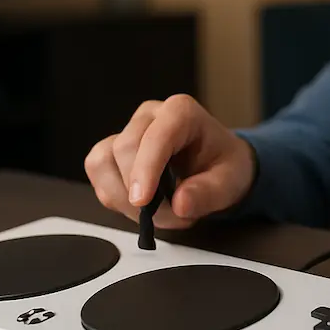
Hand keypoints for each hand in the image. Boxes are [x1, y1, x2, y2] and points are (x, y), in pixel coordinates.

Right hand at [84, 94, 256, 228]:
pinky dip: (115, 198)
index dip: (145, 170)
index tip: (142, 202)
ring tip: (156, 215)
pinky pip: (99, 174)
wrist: (217, 165)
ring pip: (102, 161)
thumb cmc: (224, 165)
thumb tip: (180, 204)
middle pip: (124, 150)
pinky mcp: (113, 151)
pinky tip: (142, 207)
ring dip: (122, 198)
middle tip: (173, 217)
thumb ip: (208, 193)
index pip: (156, 137)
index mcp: (182, 112)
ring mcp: (128, 131)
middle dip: (140, 194)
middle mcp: (150, 116)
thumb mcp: (230, 181)